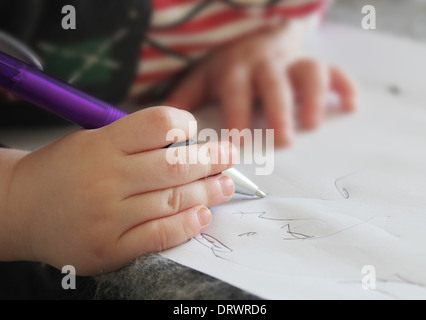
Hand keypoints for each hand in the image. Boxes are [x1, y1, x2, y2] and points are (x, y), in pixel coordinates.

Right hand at [2, 107, 235, 274]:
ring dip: (208, 191)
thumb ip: (132, 141)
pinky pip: (160, 235)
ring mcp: (109, 216)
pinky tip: (203, 214)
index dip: (185, 123)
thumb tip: (185, 144)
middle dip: (212, 159)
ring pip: (174, 199)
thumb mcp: (89, 140)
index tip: (195, 129)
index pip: (159, 123)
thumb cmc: (60, 171)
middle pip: (176, 164)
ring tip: (225, 185)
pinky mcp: (111, 247)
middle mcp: (107, 178)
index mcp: (101, 145)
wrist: (18, 208)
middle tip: (229, 156)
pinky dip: (187, 224)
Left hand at [165, 24, 356, 146]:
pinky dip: (344, 85)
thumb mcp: (202, 77)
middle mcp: (265, 64)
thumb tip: (164, 129)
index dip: (237, 114)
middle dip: (279, 109)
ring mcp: (291, 62)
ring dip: (314, 95)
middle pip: (273, 82)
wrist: (254, 35)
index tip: (238, 142)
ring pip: (307, 70)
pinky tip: (351, 105)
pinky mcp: (311, 63)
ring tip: (314, 123)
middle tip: (283, 140)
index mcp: (235, 70)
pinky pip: (333, 69)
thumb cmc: (227, 66)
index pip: (235, 91)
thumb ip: (185, 99)